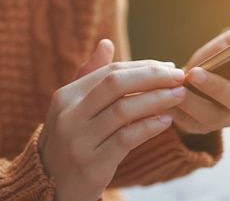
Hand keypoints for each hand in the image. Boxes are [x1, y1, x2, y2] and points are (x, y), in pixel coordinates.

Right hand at [38, 39, 187, 200]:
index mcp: (65, 96)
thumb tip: (106, 43)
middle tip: (179, 77)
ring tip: (178, 96)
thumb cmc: (69, 141)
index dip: (142, 67)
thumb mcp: (72, 108)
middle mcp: (69, 116)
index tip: (168, 67)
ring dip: (156, 100)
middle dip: (152, 77)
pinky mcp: (92, 165)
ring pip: (124, 111)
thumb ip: (90, 76)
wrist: (50, 186)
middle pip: (116, 85)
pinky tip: (166, 121)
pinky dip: (149, 128)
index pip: (109, 72)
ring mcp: (79, 141)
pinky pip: (126, 139)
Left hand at [169, 26, 229, 135]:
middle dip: (218, 86)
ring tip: (176, 87)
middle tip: (196, 73)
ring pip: (212, 115)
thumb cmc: (213, 61)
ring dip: (192, 101)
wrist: (187, 82)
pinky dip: (175, 109)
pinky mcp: (201, 128)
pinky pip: (189, 123)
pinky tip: (164, 100)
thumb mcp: (223, 45)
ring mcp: (224, 117)